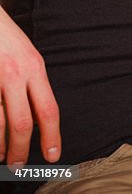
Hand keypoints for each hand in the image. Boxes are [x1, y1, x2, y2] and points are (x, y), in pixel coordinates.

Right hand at [0, 12, 60, 165]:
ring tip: (2, 157)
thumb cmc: (6, 39)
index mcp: (34, 68)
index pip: (48, 109)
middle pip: (21, 122)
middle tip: (20, 166)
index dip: (52, 136)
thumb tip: (38, 118)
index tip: (53, 155)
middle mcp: (14, 75)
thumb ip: (33, 84)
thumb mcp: (29, 56)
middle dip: (21, 149)